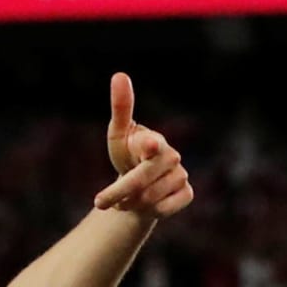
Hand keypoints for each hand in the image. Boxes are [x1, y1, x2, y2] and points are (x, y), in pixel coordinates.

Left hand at [94, 71, 193, 218]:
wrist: (140, 182)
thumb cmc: (128, 154)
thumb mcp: (118, 134)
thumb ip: (121, 108)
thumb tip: (120, 75)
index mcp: (153, 140)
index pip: (151, 144)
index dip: (149, 145)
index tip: (149, 144)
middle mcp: (171, 156)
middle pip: (141, 181)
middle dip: (117, 194)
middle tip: (100, 202)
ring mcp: (181, 175)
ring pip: (151, 199)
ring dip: (130, 204)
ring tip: (125, 199)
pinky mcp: (187, 193)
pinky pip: (165, 209)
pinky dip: (150, 212)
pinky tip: (146, 205)